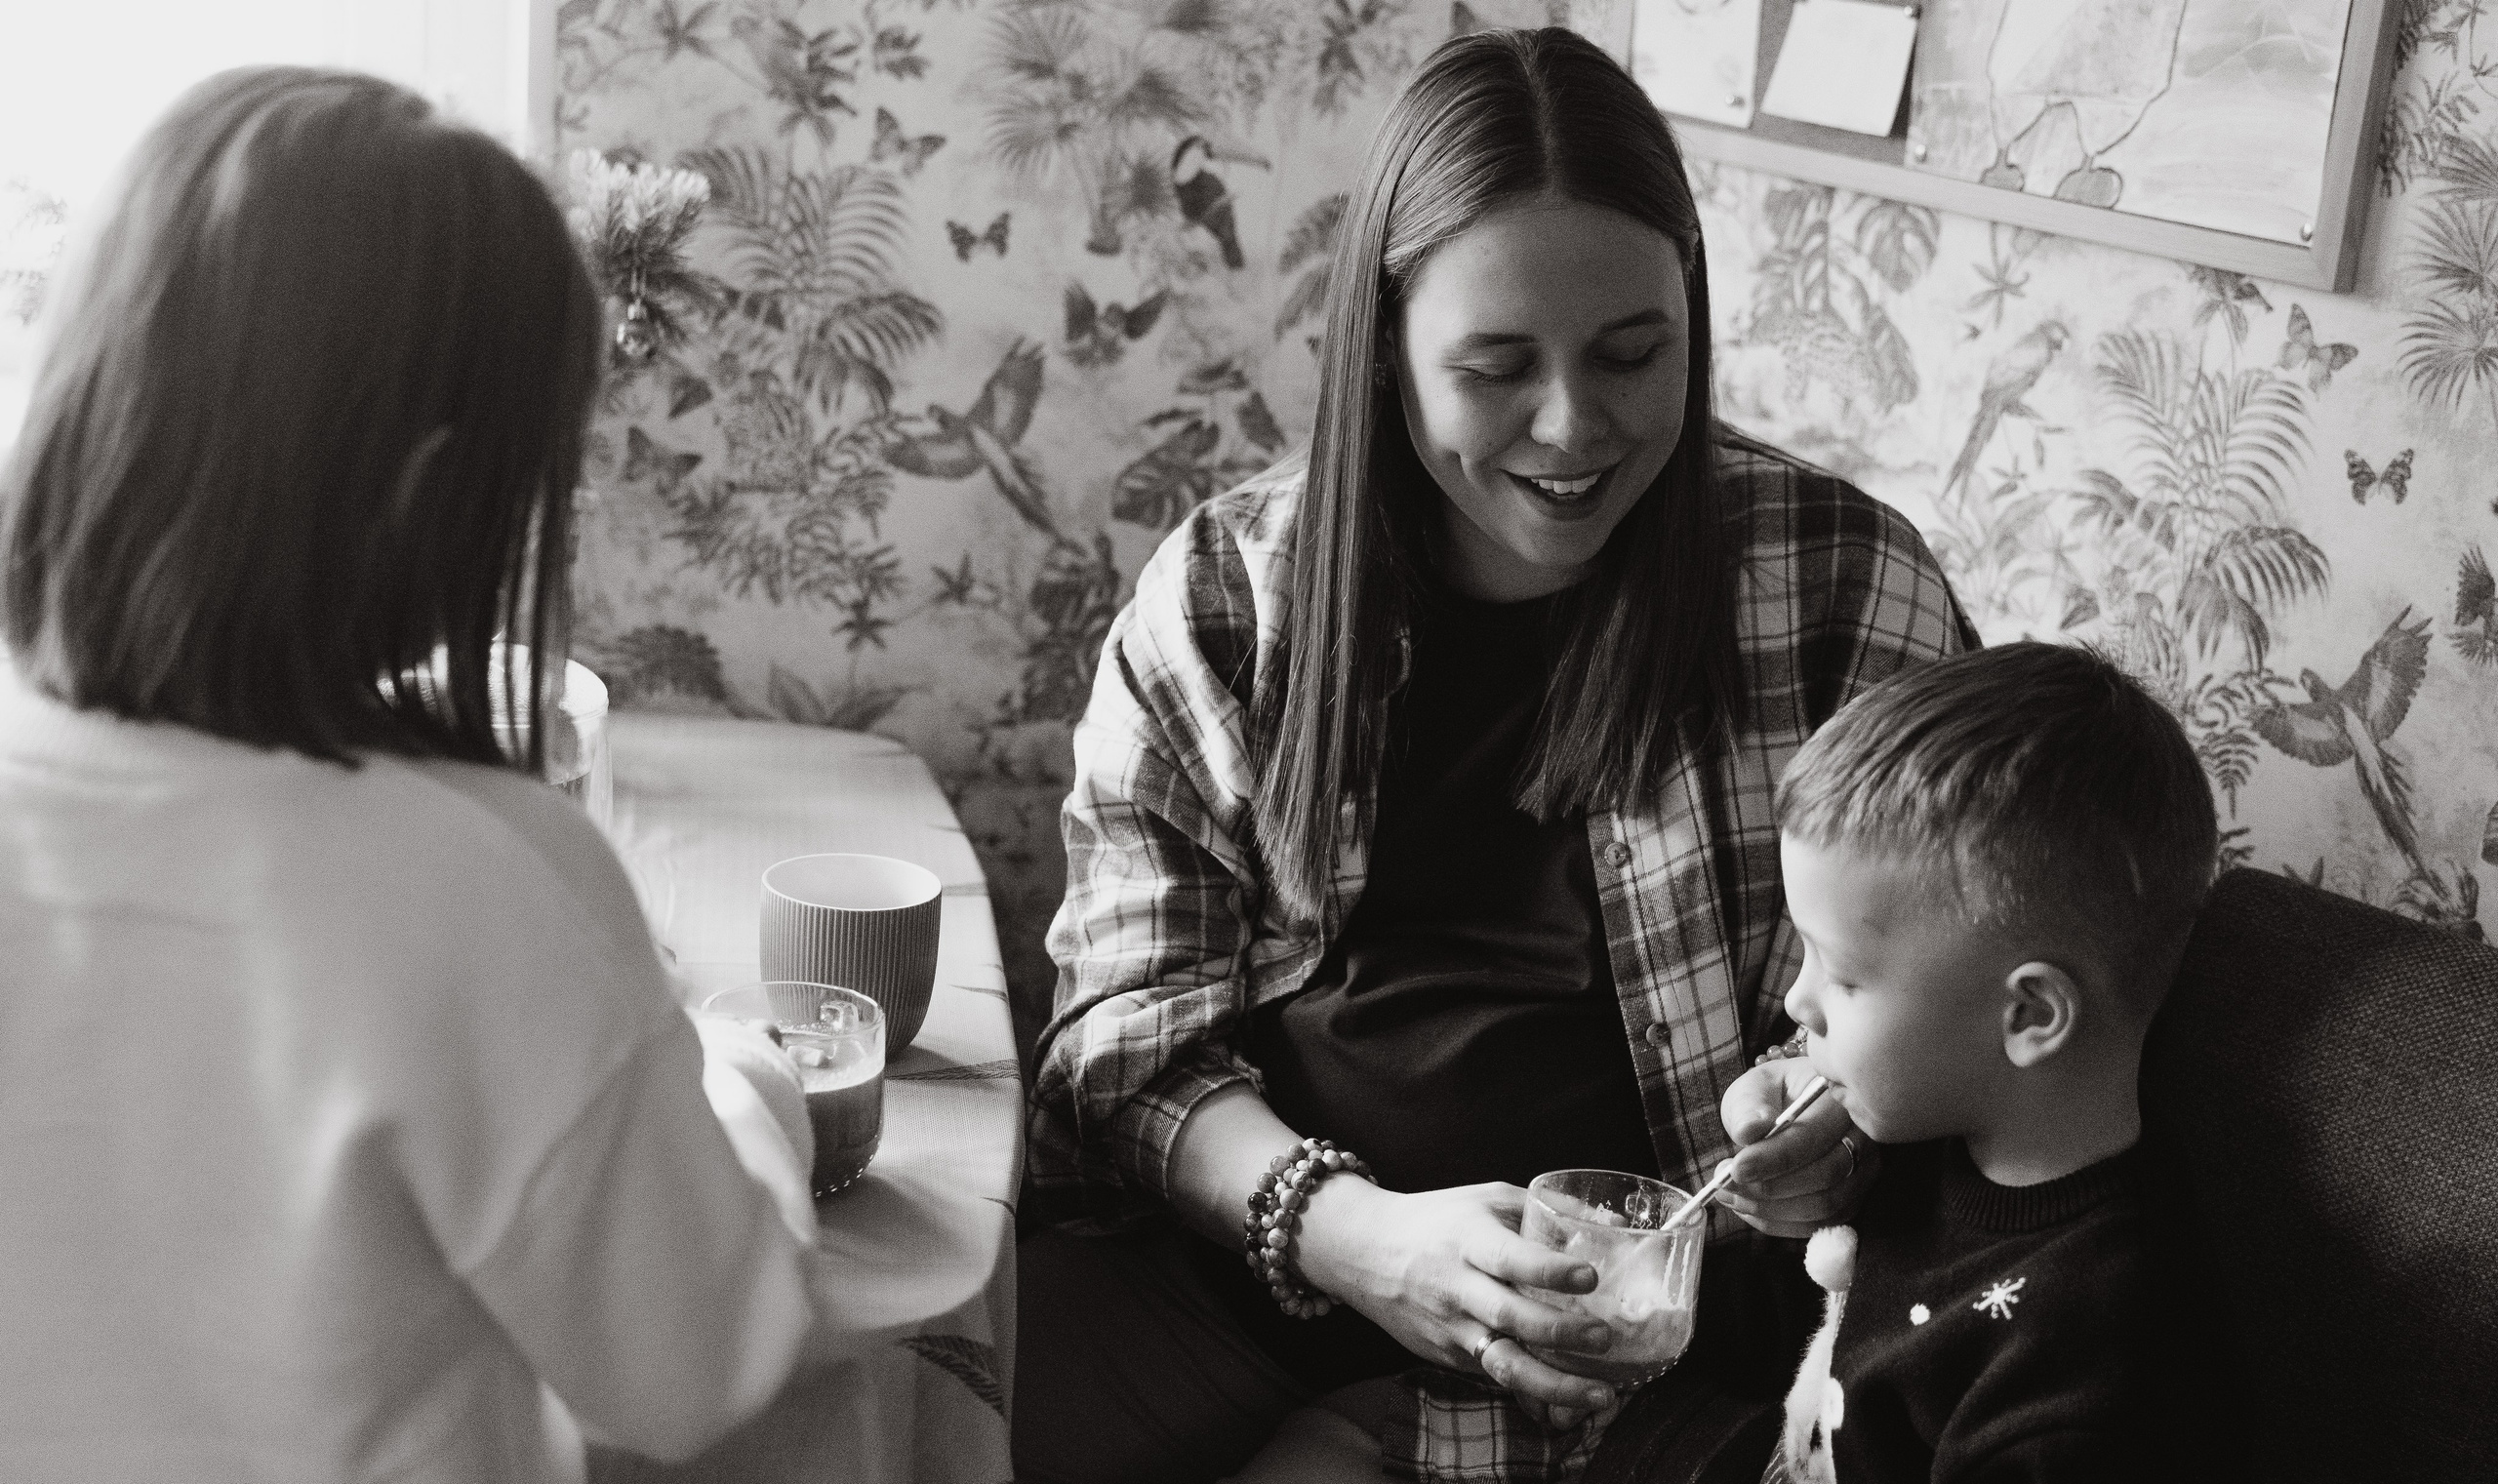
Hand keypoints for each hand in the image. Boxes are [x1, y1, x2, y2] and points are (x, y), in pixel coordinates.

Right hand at [1292, 1179, 1624, 1418]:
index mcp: (1468, 1240)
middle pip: (1511, 1318)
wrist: (1362, 1251)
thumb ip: (1535, 1212)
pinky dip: (1535, 1390)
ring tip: (1600, 1394)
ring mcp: (1451, 1328)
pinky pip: (1496, 1377)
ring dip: (1556, 1385)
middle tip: (1604, 1337)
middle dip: (1562, 1332)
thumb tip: (1600, 1226)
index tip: (1590, 1277)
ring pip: (1505, 1365)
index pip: (1510, 1258)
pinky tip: (1573, 1399)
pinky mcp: (1448, 1356)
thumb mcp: (1482, 1199)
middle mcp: (1457, 1287)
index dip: (1550, 1270)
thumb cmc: (1435, 1221)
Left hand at [1712, 1057, 1876, 1237]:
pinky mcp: (1852, 1201)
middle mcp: (1864, 1139)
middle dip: (1770, 1187)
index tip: (1736, 1168)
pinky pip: (1819, 1225)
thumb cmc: (1774, 1096)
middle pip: (1825, 1176)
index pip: (1812, 1136)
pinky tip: (1747, 1207)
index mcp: (1840, 1102)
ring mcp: (1864, 1173)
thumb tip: (1750, 1131)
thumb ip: (1750, 1107)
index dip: (1775, 1157)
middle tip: (1725, 1184)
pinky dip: (1778, 1223)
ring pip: (1824, 1206)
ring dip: (1770, 1209)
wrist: (1793, 1111)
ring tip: (1729, 1194)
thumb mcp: (1755, 1088)